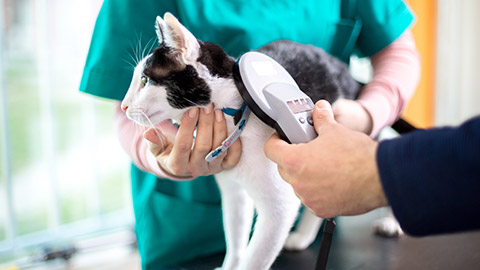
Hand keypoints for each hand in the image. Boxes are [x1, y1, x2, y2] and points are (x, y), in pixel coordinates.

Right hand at [144, 104, 241, 178]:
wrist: (182, 167)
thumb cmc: (169, 153)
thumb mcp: (157, 149)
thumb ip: (154, 141)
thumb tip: (148, 133)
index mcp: (177, 165)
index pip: (183, 145)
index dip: (188, 127)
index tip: (191, 109)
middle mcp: (196, 169)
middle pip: (203, 146)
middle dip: (206, 124)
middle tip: (207, 106)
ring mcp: (211, 169)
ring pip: (219, 149)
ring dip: (220, 128)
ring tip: (217, 111)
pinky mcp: (223, 167)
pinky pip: (233, 157)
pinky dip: (235, 143)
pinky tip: (231, 127)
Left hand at [264, 100, 386, 217]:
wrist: (381, 178)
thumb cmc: (358, 156)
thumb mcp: (335, 130)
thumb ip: (321, 119)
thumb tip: (319, 109)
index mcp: (295, 161)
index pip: (270, 149)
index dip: (276, 140)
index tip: (284, 137)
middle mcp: (298, 183)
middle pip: (283, 167)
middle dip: (292, 157)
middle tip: (308, 149)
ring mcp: (308, 198)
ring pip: (298, 184)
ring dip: (305, 175)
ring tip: (324, 166)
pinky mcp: (321, 210)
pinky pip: (311, 198)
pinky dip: (317, 190)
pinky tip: (332, 181)